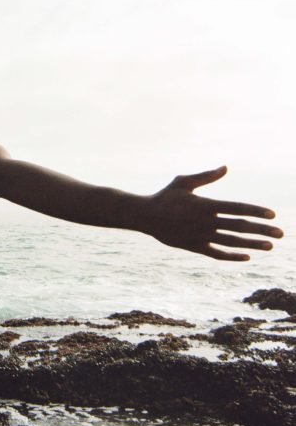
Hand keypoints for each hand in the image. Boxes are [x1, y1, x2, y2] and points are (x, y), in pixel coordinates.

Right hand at [145, 166, 283, 260]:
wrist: (144, 216)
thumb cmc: (165, 196)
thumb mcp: (183, 182)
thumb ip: (206, 177)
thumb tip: (225, 168)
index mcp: (205, 205)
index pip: (238, 208)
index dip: (257, 211)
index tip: (272, 215)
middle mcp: (205, 222)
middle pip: (240, 226)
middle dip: (263, 230)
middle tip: (282, 233)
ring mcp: (200, 236)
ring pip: (232, 242)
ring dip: (253, 244)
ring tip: (270, 246)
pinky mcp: (194, 246)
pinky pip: (217, 253)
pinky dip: (232, 256)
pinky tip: (247, 257)